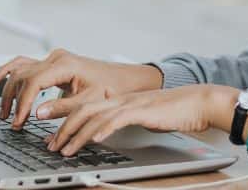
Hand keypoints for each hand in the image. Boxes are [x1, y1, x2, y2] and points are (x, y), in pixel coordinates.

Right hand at [0, 49, 163, 127]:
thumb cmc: (111, 88)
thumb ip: (62, 108)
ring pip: (21, 70)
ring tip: (5, 112)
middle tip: (11, 122)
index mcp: (64, 64)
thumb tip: (37, 114)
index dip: (23, 104)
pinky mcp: (53, 63)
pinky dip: (10, 72)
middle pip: (23, 76)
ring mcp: (53, 58)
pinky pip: (25, 65)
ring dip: (9, 89)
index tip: (19, 122)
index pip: (33, 82)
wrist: (124, 79)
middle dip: (13, 100)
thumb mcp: (88, 101)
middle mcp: (56, 57)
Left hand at [42, 84, 238, 155]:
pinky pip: (118, 119)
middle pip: (83, 109)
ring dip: (77, 134)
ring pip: (95, 116)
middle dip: (61, 127)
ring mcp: (130, 103)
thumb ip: (121, 120)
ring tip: (64, 149)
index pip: (84, 106)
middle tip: (48, 145)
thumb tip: (104, 131)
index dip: (63, 119)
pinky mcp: (143, 111)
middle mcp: (120, 99)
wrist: (198, 102)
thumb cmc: (172, 111)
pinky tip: (94, 139)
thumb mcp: (140, 116)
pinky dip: (104, 129)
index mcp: (117, 99)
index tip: (49, 134)